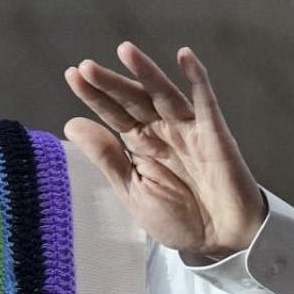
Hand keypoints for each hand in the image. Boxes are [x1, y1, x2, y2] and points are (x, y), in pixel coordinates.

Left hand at [64, 42, 264, 258]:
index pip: (114, 114)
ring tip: (125, 50)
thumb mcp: (133, 190)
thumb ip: (106, 157)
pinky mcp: (215, 135)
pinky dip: (197, 79)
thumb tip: (71, 124)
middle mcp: (162, 131)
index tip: (72, 75)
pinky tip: (185, 57)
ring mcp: (189, 130)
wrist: (221, 242)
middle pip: (133, 101)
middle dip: (111, 84)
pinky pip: (206, 103)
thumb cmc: (179, 218)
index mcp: (141, 145)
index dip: (94, 96)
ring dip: (145, 72)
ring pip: (163, 95)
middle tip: (87, 67)